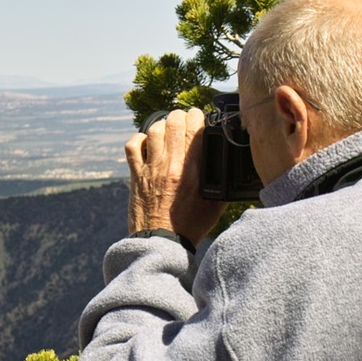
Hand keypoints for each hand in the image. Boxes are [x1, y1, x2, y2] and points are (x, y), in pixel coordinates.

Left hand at [125, 108, 227, 247]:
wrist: (161, 244)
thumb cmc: (190, 226)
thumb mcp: (216, 204)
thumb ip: (222, 182)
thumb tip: (228, 166)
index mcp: (191, 170)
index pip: (194, 127)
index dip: (198, 117)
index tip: (200, 119)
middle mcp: (169, 164)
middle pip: (173, 122)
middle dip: (180, 116)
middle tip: (184, 121)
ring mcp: (150, 168)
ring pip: (153, 129)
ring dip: (162, 125)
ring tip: (168, 131)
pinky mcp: (135, 175)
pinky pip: (132, 146)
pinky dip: (139, 139)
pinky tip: (147, 145)